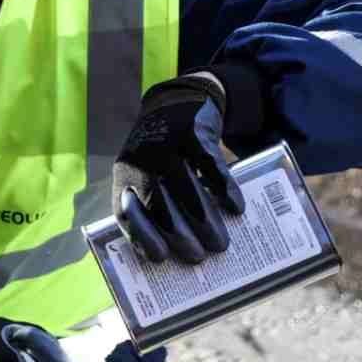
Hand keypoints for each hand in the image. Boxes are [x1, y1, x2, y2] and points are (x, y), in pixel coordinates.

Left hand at [113, 72, 246, 263]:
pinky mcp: (193, 133)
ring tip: (220, 244)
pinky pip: (210, 165)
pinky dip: (224, 189)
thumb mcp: (145, 173)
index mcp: (126, 177)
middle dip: (178, 235)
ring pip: (186, 189)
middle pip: (157, 204)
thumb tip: (177, 251)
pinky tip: (236, 209)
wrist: (177, 102)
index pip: (126, 212)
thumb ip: (152, 203)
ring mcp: (167, 146)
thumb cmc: (162, 154)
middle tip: (198, 257)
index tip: (160, 258)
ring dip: (204, 220)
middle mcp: (142, 161)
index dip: (140, 237)